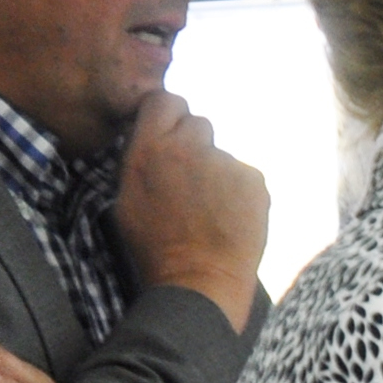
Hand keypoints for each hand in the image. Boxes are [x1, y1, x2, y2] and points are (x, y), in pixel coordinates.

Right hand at [114, 91, 268, 333]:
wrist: (199, 282)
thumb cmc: (156, 247)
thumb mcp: (128, 197)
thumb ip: (142, 157)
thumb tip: (152, 136)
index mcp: (150, 147)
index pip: (164, 100)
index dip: (168, 114)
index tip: (171, 131)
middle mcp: (189, 146)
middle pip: (198, 123)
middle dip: (195, 144)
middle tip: (192, 181)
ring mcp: (225, 161)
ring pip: (223, 154)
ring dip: (218, 172)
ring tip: (212, 209)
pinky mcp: (254, 179)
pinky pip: (245, 176)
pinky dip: (241, 192)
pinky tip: (232, 218)